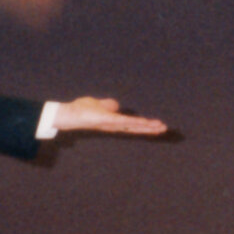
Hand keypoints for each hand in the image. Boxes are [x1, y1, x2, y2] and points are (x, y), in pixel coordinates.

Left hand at [51, 96, 167, 136]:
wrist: (69, 114)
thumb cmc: (80, 110)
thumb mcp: (96, 104)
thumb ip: (107, 104)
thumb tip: (116, 105)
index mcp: (113, 122)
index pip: (131, 124)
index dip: (144, 125)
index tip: (156, 126)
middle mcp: (114, 125)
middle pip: (135, 128)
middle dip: (150, 128)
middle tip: (164, 129)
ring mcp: (112, 124)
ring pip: (133, 126)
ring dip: (147, 127)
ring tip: (160, 127)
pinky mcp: (108, 120)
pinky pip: (125, 122)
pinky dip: (136, 123)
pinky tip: (145, 123)